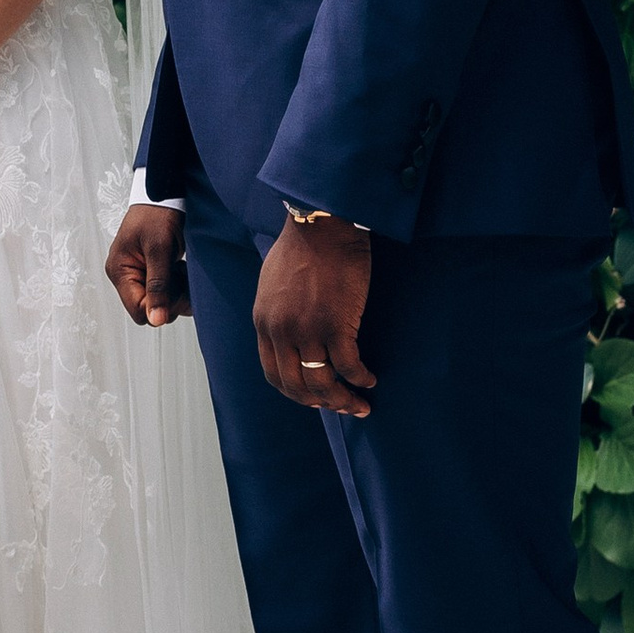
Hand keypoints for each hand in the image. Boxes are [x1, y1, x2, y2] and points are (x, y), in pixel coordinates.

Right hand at [106, 202, 190, 327]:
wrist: (165, 193)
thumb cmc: (158, 214)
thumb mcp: (159, 249)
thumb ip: (158, 286)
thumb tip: (156, 320)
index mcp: (119, 270)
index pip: (139, 310)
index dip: (161, 307)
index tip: (179, 289)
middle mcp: (124, 275)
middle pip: (149, 308)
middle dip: (171, 298)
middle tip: (182, 275)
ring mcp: (136, 273)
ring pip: (159, 300)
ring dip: (175, 290)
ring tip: (181, 268)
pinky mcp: (148, 270)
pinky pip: (163, 290)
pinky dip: (175, 284)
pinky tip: (179, 268)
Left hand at [254, 214, 375, 417]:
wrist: (322, 225)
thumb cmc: (302, 246)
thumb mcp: (272, 283)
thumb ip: (275, 311)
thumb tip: (285, 330)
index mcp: (264, 322)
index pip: (273, 373)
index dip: (294, 392)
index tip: (312, 398)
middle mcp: (280, 331)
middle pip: (296, 385)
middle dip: (320, 403)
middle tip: (340, 407)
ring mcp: (307, 330)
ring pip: (322, 382)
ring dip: (342, 399)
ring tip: (359, 404)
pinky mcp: (335, 324)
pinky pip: (348, 365)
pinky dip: (360, 378)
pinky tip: (369, 380)